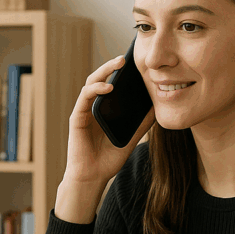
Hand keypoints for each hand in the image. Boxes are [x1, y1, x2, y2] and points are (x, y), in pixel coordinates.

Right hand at [63, 55, 155, 186]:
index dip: (120, 72)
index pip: (111, 84)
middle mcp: (92, 107)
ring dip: (104, 71)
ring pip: (91, 83)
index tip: (134, 63)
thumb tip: (157, 108)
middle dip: (111, 66)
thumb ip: (141, 123)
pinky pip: (85, 97)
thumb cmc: (108, 159)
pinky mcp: (77, 117)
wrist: (93, 176)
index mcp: (103, 109)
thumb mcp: (131, 138)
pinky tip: (108, 86)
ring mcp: (83, 111)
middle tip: (126, 57)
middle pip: (100, 78)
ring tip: (118, 64)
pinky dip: (96, 89)